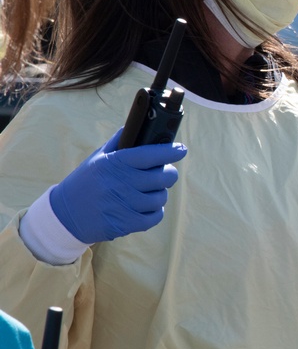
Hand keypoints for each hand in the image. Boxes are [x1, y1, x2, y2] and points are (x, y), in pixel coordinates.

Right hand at [48, 128, 186, 243]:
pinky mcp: (124, 224)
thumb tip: (137, 124)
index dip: (170, 151)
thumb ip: (119, 142)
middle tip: (164, 173)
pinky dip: (155, 212)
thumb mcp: (98, 158)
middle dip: (169, 174)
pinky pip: (155, 217)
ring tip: (150, 192)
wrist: (64, 215)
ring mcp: (122, 205)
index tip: (181, 149)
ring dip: (159, 194)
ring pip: (160, 198)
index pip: (150, 154)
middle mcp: (119, 183)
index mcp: (115, 163)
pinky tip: (146, 207)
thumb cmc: (86, 182)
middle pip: (162, 177)